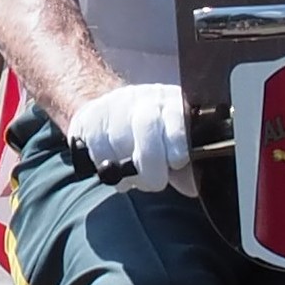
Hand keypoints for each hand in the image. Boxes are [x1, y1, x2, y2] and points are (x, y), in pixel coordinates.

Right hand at [68, 83, 191, 193]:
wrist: (110, 116)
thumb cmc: (150, 139)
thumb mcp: (173, 150)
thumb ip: (185, 169)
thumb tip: (193, 186)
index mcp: (172, 103)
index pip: (176, 114)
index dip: (177, 139)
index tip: (177, 161)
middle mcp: (144, 98)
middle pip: (146, 125)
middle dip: (151, 161)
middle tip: (155, 182)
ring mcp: (115, 104)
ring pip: (120, 139)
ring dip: (127, 168)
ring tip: (134, 177)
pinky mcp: (90, 116)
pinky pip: (98, 147)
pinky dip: (106, 164)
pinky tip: (115, 167)